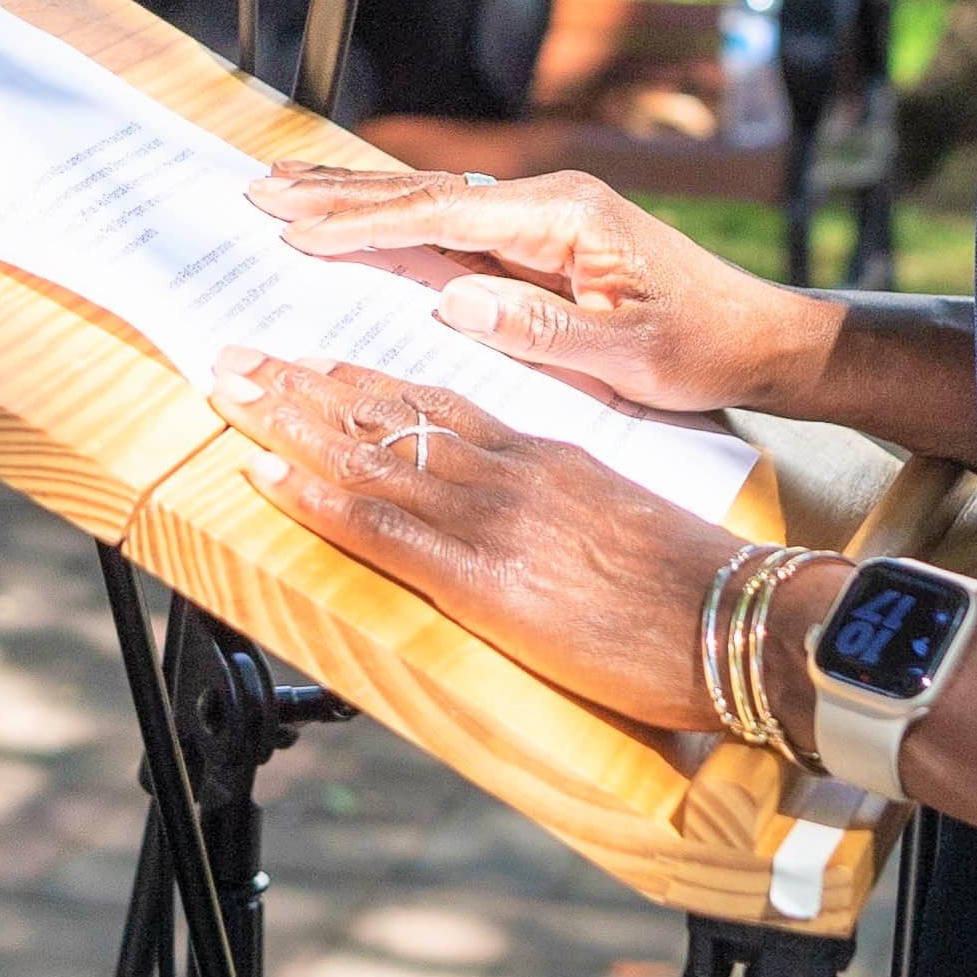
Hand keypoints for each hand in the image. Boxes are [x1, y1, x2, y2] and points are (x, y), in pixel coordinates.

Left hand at [214, 351, 748, 733]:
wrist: (747, 622)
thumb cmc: (699, 590)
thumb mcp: (620, 527)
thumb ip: (563, 510)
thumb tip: (524, 525)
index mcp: (546, 456)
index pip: (438, 403)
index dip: (365, 380)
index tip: (309, 361)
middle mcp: (510, 470)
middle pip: (390, 411)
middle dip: (304, 383)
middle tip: (236, 354)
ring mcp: (493, 517)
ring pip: (371, 451)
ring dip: (288, 418)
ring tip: (228, 388)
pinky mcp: (485, 576)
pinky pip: (382, 526)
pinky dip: (316, 495)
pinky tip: (265, 474)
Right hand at [250, 166, 821, 416]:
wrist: (759, 336)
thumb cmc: (702, 346)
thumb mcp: (630, 354)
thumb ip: (541, 330)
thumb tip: (452, 299)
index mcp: (564, 216)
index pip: (442, 214)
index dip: (363, 222)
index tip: (294, 226)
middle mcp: (548, 201)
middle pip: (424, 192)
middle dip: (338, 193)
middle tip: (259, 187)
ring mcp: (543, 216)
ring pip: (433, 200)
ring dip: (357, 196)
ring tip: (285, 187)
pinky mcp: (543, 238)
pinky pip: (454, 221)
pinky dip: (397, 216)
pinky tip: (361, 215)